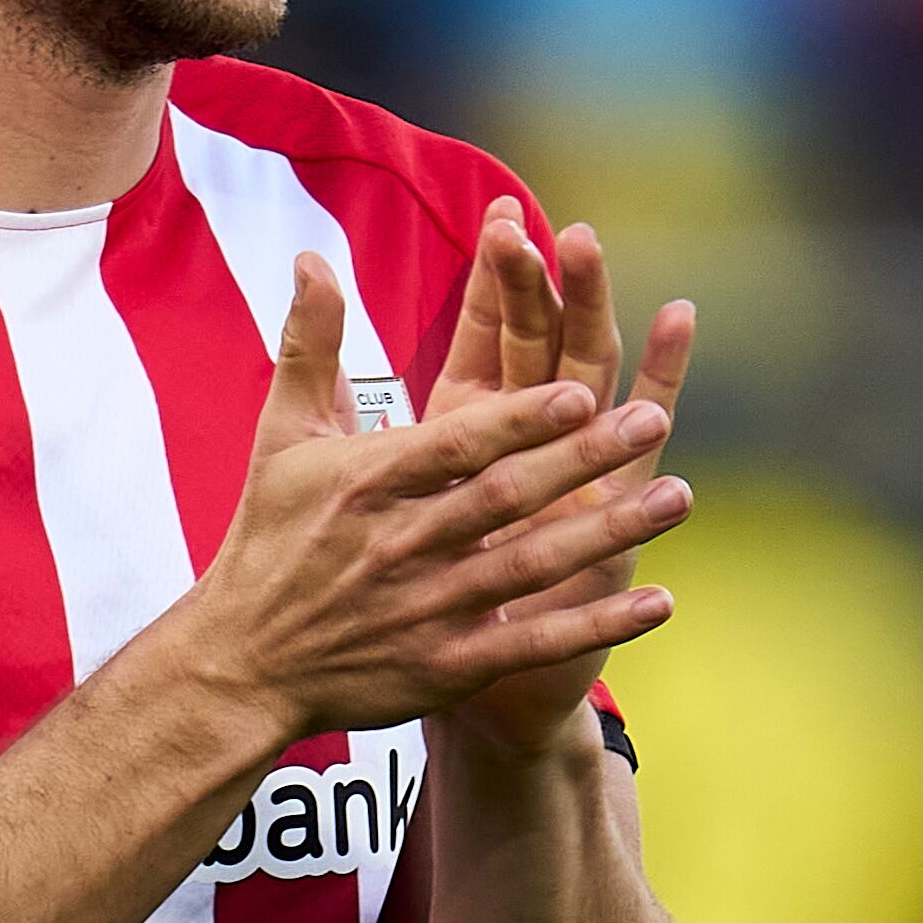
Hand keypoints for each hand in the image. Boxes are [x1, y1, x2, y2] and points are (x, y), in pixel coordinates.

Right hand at [168, 253, 673, 750]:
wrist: (242, 663)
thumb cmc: (267, 538)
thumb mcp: (280, 435)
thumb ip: (310, 344)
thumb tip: (315, 256)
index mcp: (369, 481)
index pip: (457, 443)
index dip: (520, 419)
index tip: (579, 389)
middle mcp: (403, 542)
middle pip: (508, 496)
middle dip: (585, 458)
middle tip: (652, 420)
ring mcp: (429, 608)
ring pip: (533, 564)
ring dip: (610, 532)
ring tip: (679, 497)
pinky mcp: (447, 666)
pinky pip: (534, 641)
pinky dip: (598, 626)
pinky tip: (657, 603)